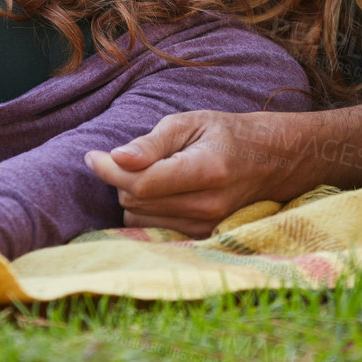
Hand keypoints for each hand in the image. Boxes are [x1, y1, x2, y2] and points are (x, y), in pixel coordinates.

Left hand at [84, 110, 311, 235]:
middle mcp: (206, 206)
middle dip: (122, 177)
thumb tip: (116, 158)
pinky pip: (153, 229)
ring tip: (153, 172)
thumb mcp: (191, 122)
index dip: (109, 169)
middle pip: (136, 200)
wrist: (270, 161)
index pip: (141, 182)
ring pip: (139, 218)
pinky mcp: (201, 239)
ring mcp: (205, 228)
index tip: (92, 155)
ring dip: (133, 195)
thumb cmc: (226, 134)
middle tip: (132, 156)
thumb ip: (152, 142)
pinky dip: (146, 210)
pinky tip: (159, 192)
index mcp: (205, 171)